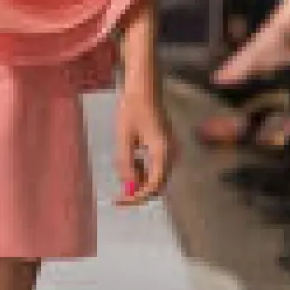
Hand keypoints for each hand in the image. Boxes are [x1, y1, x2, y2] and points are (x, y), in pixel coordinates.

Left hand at [114, 86, 174, 205]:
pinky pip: (155, 166)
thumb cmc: (132, 108)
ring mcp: (170, 150)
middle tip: (118, 196)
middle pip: (157, 184)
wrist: (144, 88)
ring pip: (155, 176)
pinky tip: (131, 160)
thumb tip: (127, 186)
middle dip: (137, 191)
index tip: (120, 201)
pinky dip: (142, 170)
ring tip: (123, 169)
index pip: (154, 185)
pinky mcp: (166, 147)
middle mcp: (171, 153)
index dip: (137, 197)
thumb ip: (126, 162)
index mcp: (163, 151)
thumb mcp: (124, 137)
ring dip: (138, 179)